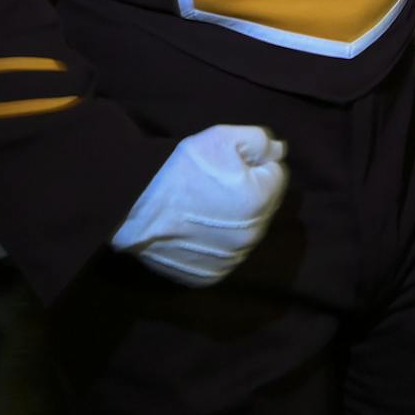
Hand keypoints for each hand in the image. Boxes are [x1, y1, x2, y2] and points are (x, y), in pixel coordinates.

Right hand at [112, 124, 289, 286]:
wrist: (134, 207)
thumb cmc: (180, 169)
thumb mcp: (222, 138)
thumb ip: (259, 141)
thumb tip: (280, 151)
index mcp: (260, 200)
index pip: (276, 175)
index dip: (254, 163)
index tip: (230, 162)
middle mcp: (252, 236)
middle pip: (264, 206)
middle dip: (249, 191)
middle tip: (215, 181)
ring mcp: (231, 260)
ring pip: (246, 232)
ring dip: (235, 219)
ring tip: (204, 205)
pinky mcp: (209, 276)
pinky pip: (225, 254)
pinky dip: (217, 242)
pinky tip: (196, 227)